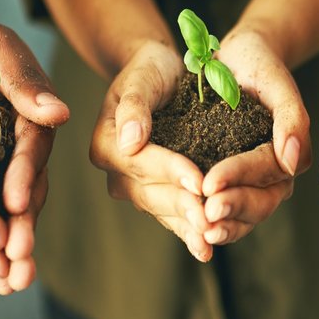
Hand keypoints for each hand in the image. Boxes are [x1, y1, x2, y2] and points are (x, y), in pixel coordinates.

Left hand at [0, 5, 68, 292]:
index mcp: (31, 120)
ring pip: (1, 212)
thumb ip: (23, 77)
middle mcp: (17, 149)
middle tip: (18, 268)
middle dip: (21, 231)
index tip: (14, 205)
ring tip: (5, 282)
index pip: (31, 151)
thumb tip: (57, 114)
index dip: (24, 178)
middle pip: (24, 194)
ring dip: (3, 248)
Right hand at [90, 40, 212, 260]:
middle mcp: (115, 171)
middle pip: (151, 192)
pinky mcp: (154, 195)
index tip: (199, 180)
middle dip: (183, 205)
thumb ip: (136, 105)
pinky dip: (188, 232)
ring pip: (162, 210)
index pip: (140, 162)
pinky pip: (171, 217)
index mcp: (106, 143)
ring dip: (187, 226)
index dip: (170, 171)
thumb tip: (130, 141)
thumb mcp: (143, 75)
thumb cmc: (151, 70)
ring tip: (211, 239)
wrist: (160, 76)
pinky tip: (207, 248)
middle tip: (211, 218)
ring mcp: (134, 187)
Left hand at [195, 28, 308, 245]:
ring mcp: (252, 183)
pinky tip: (189, 227)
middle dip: (232, 209)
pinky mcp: (230, 183)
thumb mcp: (277, 82)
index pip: (266, 171)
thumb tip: (292, 162)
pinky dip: (208, 220)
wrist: (237, 60)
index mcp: (291, 152)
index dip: (239, 178)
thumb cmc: (260, 64)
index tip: (210, 184)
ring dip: (222, 225)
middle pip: (259, 203)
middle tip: (205, 215)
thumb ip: (291, 118)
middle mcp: (275, 174)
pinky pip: (223, 208)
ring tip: (198, 229)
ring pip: (243, 215)